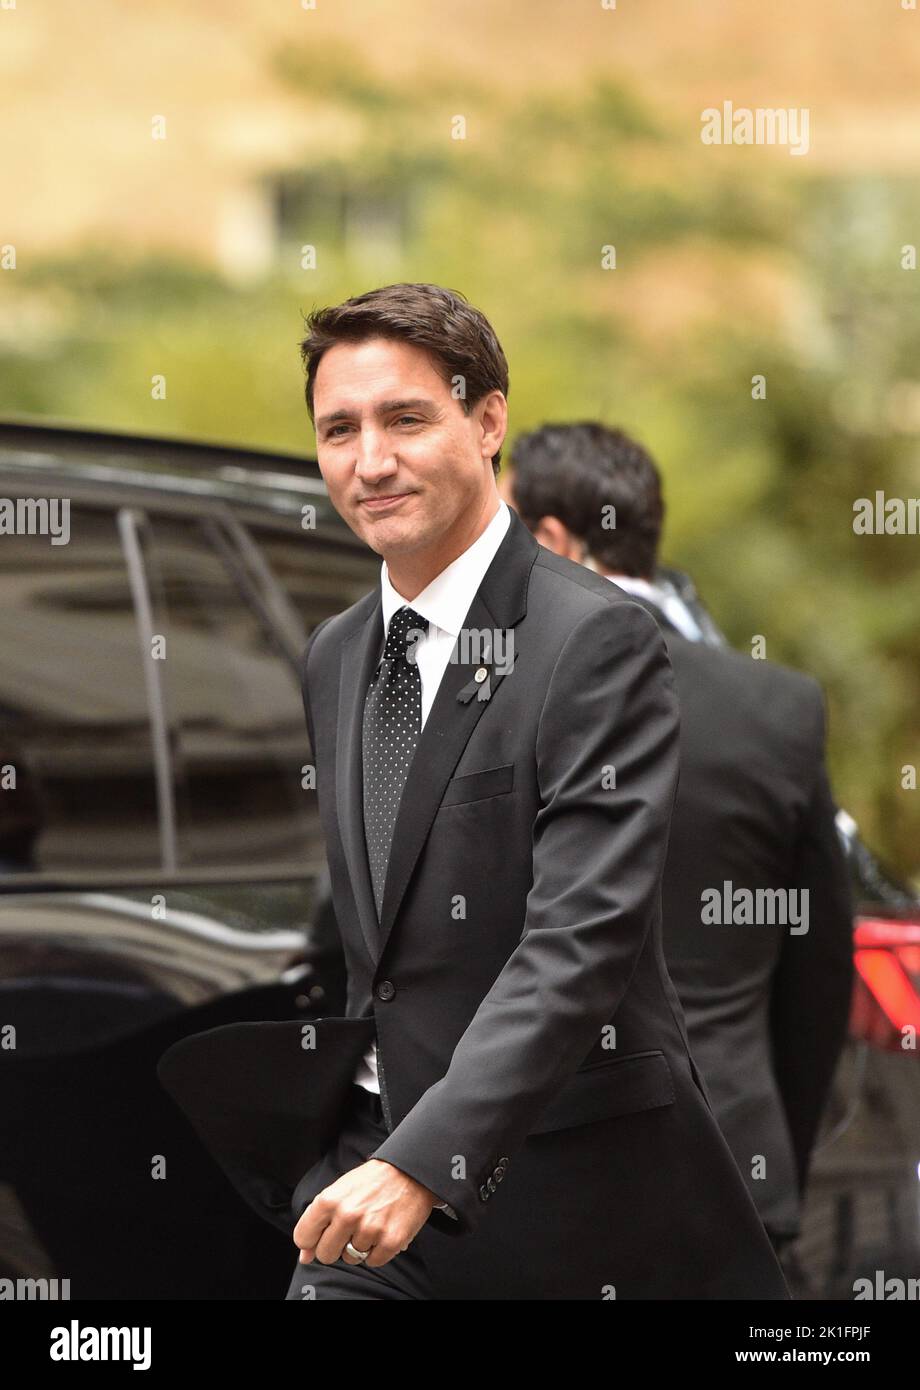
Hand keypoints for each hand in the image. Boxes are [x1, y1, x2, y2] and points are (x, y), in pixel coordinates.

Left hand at [293, 1159, 438, 1267]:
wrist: (410, 1172)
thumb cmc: (371, 1181)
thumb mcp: (339, 1191)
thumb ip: (317, 1222)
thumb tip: (304, 1257)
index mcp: (329, 1200)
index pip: (303, 1238)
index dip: (312, 1239)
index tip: (322, 1234)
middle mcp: (347, 1215)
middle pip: (325, 1255)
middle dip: (335, 1247)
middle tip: (350, 1230)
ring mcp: (369, 1229)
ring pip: (350, 1259)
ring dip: (359, 1247)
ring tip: (370, 1225)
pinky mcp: (390, 1241)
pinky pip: (373, 1262)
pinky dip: (377, 1251)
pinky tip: (382, 1231)